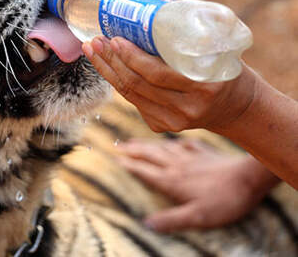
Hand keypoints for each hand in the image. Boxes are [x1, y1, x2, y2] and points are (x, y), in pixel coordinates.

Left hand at [82, 0, 256, 132]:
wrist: (237, 106)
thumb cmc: (223, 64)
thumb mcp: (213, 38)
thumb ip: (187, 8)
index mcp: (204, 85)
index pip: (156, 73)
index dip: (131, 57)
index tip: (114, 38)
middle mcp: (188, 108)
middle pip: (137, 84)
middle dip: (111, 61)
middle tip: (95, 41)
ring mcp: (174, 121)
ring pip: (131, 95)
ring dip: (107, 71)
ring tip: (92, 51)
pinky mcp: (163, 126)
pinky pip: (134, 102)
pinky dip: (118, 82)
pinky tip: (106, 66)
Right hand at [116, 139, 278, 231]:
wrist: (249, 179)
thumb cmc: (224, 200)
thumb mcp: (196, 217)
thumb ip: (170, 219)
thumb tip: (146, 224)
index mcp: (172, 181)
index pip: (144, 170)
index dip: (129, 164)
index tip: (114, 158)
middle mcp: (177, 165)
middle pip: (149, 155)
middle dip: (132, 150)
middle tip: (117, 145)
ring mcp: (191, 157)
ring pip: (163, 148)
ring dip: (147, 144)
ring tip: (134, 140)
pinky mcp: (205, 153)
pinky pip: (184, 144)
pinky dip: (174, 142)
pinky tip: (173, 142)